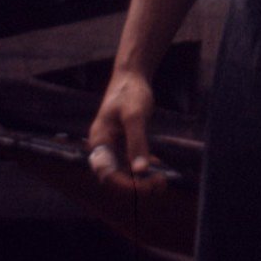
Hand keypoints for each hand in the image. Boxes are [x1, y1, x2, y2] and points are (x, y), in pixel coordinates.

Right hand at [87, 69, 156, 184]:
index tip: (145, 186)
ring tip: (162, 182)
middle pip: (115, 177)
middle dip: (136, 186)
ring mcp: (113, 145)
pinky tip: (159, 169)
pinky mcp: (123, 143)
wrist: (132, 74)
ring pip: (124, 173)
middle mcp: (103, 147)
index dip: (125, 185)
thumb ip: (136, 142)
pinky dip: (143, 169)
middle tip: (159, 185)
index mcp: (99, 141)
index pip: (107, 174)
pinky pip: (130, 163)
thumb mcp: (134, 115)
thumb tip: (140, 171)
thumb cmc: (130, 91)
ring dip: (141, 181)